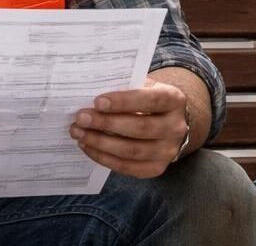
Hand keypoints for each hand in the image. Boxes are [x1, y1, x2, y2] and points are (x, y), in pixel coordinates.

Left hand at [71, 79, 189, 178]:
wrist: (168, 123)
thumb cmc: (148, 100)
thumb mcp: (144, 87)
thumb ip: (125, 87)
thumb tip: (91, 92)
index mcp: (174, 100)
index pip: (150, 100)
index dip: (124, 102)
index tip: (97, 102)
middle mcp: (176, 127)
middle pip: (140, 128)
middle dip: (106, 123)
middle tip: (81, 118)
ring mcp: (168, 151)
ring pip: (131, 151)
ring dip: (100, 143)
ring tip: (79, 133)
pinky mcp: (156, 168)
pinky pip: (127, 167)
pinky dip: (104, 158)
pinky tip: (88, 147)